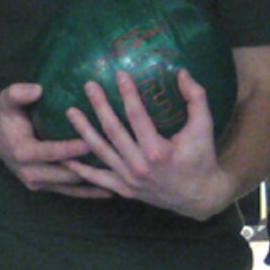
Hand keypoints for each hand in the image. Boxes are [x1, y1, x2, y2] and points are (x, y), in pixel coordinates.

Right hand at [0, 83, 107, 198]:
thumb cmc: (7, 117)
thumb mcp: (7, 101)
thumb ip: (17, 93)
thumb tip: (37, 89)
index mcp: (22, 152)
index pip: (50, 152)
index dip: (70, 149)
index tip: (91, 141)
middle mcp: (30, 174)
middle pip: (66, 173)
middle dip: (89, 166)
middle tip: (113, 159)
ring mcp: (39, 184)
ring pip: (71, 185)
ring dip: (94, 181)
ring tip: (119, 176)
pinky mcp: (46, 189)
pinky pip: (71, 193)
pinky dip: (90, 192)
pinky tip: (110, 190)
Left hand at [65, 70, 239, 219]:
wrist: (199, 197)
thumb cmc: (201, 159)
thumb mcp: (204, 128)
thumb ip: (196, 99)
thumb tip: (181, 72)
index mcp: (158, 151)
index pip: (137, 116)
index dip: (127, 93)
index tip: (119, 74)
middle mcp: (139, 166)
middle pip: (113, 130)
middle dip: (99, 106)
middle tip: (89, 85)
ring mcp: (129, 180)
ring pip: (101, 151)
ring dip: (83, 131)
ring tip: (70, 111)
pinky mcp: (124, 189)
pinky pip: (98, 178)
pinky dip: (80, 169)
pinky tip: (65, 156)